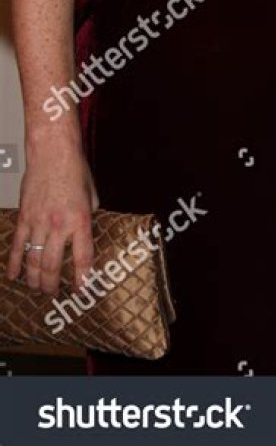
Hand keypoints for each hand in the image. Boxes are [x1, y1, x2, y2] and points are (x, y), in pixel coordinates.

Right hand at [5, 142, 98, 294]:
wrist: (52, 152)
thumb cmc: (74, 169)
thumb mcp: (91, 193)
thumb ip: (89, 214)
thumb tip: (86, 229)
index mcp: (80, 220)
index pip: (82, 257)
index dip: (81, 277)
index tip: (81, 290)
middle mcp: (59, 225)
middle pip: (52, 265)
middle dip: (52, 284)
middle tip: (52, 293)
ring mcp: (39, 222)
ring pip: (33, 260)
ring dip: (34, 278)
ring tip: (36, 288)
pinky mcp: (24, 217)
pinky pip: (18, 245)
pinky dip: (15, 263)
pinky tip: (14, 275)